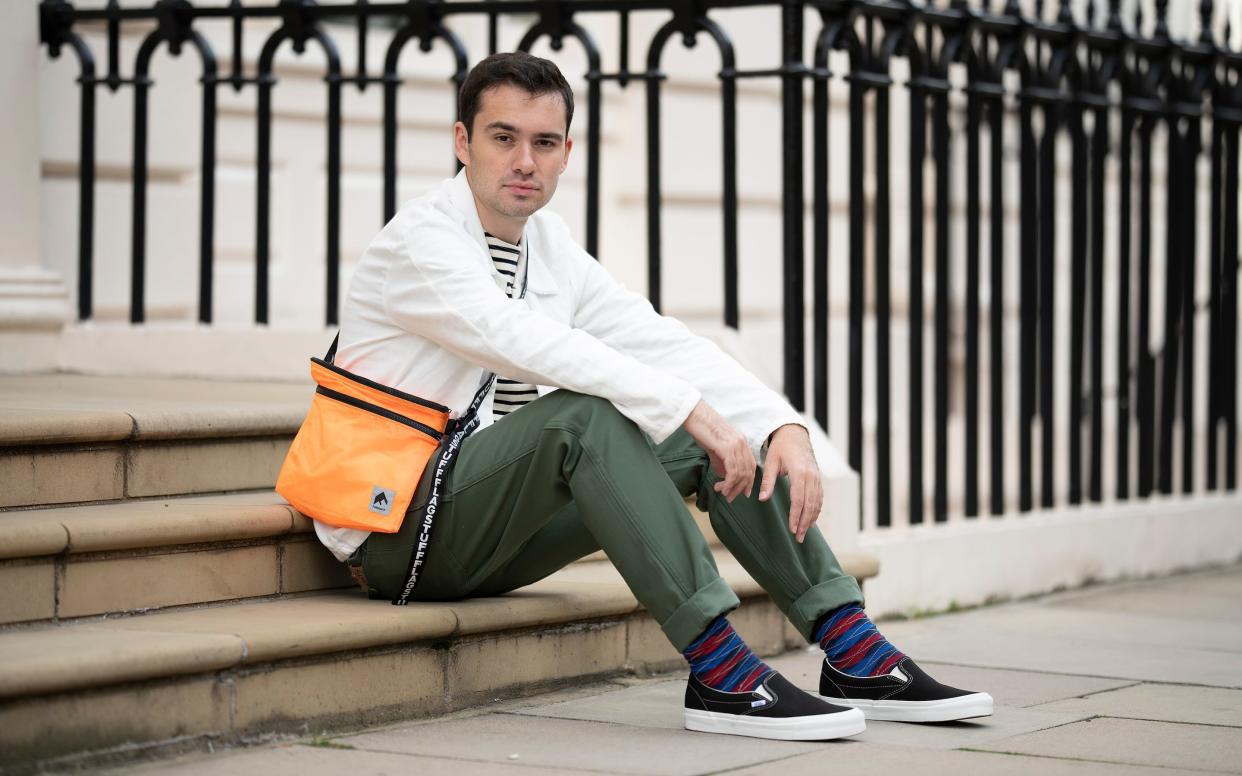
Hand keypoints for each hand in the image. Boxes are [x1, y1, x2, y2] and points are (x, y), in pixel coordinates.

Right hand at [682, 400, 756, 502]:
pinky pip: (732, 471)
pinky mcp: (727, 447)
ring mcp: (736, 444)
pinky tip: (720, 487)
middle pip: (748, 472)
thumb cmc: (701, 428)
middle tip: (730, 498)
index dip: (749, 481)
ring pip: (741, 473)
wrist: (693, 414)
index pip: (751, 465)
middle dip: (740, 488)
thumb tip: (724, 476)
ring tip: (723, 494)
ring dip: (732, 488)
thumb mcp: (714, 447)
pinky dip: (728, 483)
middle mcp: (742, 442)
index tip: (743, 493)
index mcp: (741, 441)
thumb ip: (721, 461)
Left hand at [758, 424, 821, 542]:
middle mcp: (811, 476)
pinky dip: (816, 510)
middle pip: (810, 504)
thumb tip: (762, 499)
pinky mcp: (817, 479)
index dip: (796, 515)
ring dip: (811, 519)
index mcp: (799, 472)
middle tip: (799, 538)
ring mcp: (816, 478)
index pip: (798, 498)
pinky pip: (819, 498)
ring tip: (804, 533)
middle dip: (805, 522)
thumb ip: (768, 481)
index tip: (792, 529)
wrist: (795, 435)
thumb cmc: (781, 448)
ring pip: (816, 502)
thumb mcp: (771, 462)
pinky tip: (811, 521)